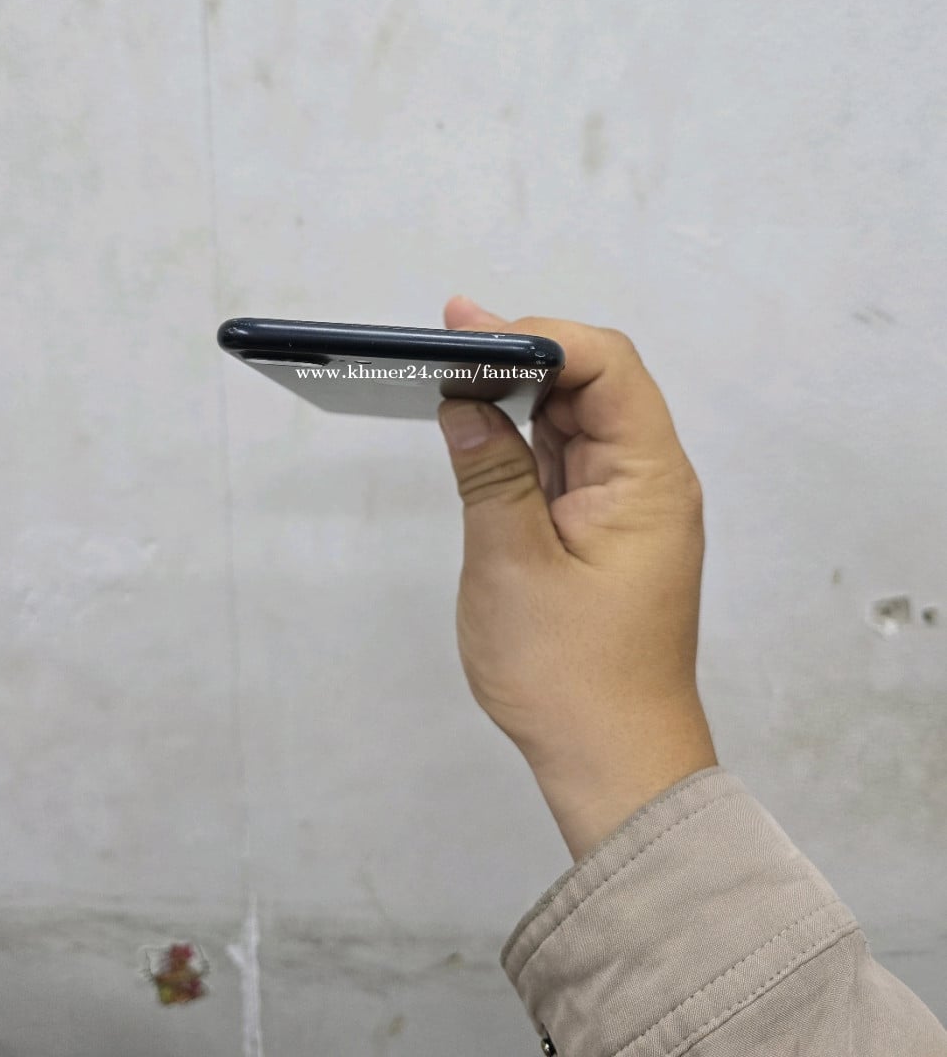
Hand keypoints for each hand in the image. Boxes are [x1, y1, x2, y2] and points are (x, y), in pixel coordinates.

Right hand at [437, 296, 716, 860]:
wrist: (613, 763)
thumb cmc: (574, 682)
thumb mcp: (513, 567)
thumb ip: (490, 473)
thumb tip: (464, 403)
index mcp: (649, 482)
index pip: (610, 368)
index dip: (543, 337)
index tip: (474, 331)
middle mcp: (646, 481)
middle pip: (593, 383)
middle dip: (522, 353)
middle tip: (447, 335)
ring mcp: (624, 504)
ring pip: (574, 418)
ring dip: (517, 392)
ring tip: (448, 364)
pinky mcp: (599, 527)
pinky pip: (562, 459)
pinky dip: (519, 436)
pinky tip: (476, 421)